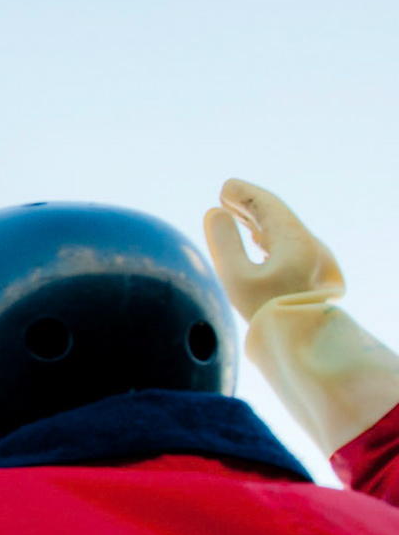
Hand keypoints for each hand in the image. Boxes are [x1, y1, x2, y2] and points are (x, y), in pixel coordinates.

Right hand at [203, 178, 344, 319]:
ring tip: (236, 215)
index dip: (245, 194)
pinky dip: (271, 238)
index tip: (224, 188)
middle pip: (278, 217)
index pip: (268, 206)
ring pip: (285, 232)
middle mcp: (313, 247)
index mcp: (297, 241)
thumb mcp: (236, 277)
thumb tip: (215, 213)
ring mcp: (318, 263)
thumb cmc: (265, 313)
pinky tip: (259, 241)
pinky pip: (292, 247)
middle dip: (251, 206)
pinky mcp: (316, 278)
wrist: (304, 346)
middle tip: (226, 198)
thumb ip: (224, 241)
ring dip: (260, 222)